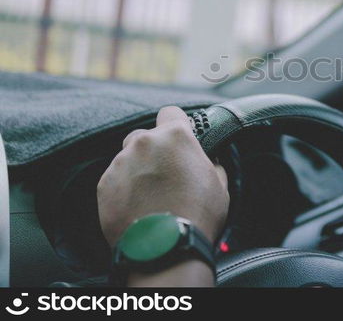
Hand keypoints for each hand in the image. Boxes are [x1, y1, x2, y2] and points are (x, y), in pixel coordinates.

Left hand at [97, 106, 228, 247]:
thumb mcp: (220, 184)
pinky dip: (124, 189)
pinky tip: (137, 206)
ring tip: (150, 195)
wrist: (164, 248)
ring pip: (128, 158)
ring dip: (137, 170)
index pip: (170, 112)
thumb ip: (210, 164)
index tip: (178, 138)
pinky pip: (114, 179)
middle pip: (144, 136)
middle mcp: (144, 143)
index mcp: (175, 136)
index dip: (176, 124)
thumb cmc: (196, 215)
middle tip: (165, 173)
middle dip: (153, 150)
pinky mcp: (104, 185)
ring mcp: (121, 163)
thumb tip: (207, 161)